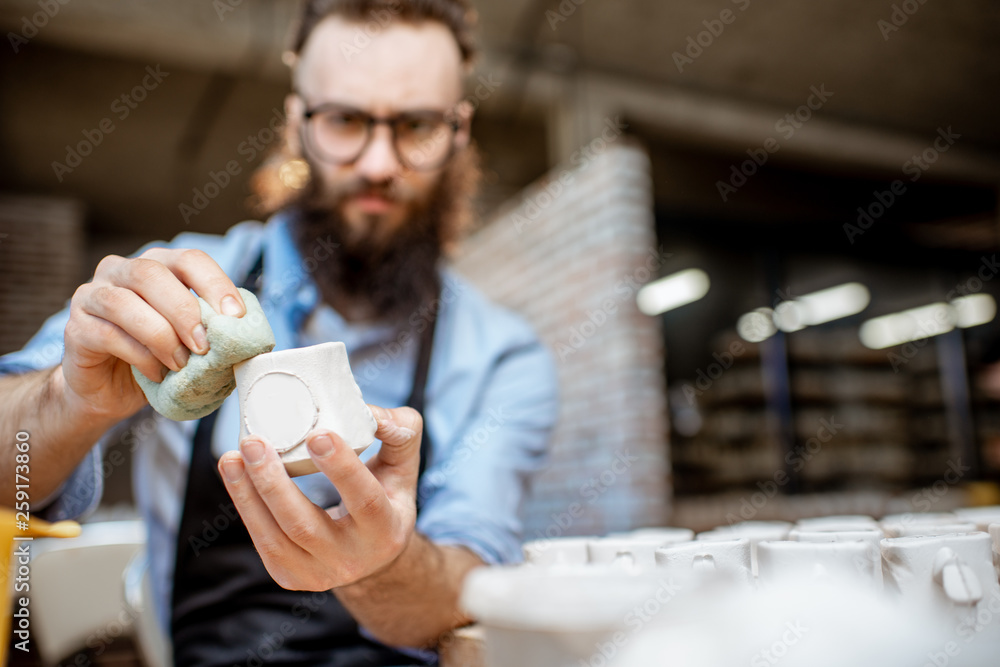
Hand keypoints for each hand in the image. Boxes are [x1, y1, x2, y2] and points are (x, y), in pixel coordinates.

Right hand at [62, 248, 245, 421]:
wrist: (109, 391)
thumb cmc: (157, 358)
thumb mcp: (190, 340)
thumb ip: (212, 329)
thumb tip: (247, 336)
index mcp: (158, 266)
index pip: (190, 259)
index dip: (215, 283)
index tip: (235, 317)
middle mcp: (121, 271)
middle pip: (152, 273)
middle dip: (184, 310)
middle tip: (204, 346)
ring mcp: (93, 295)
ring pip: (124, 302)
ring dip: (160, 335)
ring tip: (180, 364)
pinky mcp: (76, 327)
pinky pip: (108, 334)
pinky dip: (140, 356)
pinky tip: (157, 373)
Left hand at [218, 405, 421, 589]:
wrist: (373, 554)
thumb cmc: (387, 498)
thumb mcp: (405, 466)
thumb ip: (400, 432)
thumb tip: (369, 412)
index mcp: (386, 531)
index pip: (365, 501)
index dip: (342, 469)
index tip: (317, 434)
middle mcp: (352, 560)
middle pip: (304, 525)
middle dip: (273, 483)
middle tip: (254, 442)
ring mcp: (318, 574)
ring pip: (274, 538)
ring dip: (247, 494)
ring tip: (233, 456)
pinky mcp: (290, 576)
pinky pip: (262, 542)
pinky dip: (245, 506)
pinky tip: (235, 474)